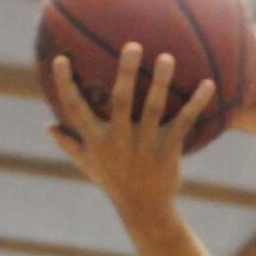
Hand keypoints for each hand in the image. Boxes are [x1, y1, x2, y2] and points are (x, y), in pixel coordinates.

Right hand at [48, 44, 217, 225]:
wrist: (145, 211)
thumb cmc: (114, 183)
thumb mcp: (88, 165)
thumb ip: (68, 144)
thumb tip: (46, 126)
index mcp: (97, 141)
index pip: (75, 109)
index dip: (65, 84)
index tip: (60, 58)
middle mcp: (120, 140)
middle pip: (121, 100)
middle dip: (125, 72)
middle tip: (133, 45)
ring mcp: (145, 144)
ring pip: (153, 108)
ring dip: (160, 82)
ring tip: (167, 57)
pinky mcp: (168, 149)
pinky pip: (184, 122)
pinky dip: (197, 103)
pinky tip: (209, 84)